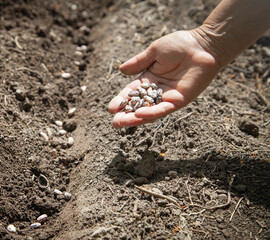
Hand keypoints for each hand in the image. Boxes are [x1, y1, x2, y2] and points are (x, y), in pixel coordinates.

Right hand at [108, 30, 222, 127]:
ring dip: (136, 119)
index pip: (132, 93)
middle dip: (126, 115)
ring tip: (122, 123)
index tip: (111, 108)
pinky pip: (163, 109)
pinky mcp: (180, 101)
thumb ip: (139, 62)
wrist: (203, 45)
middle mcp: (157, 91)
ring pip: (149, 112)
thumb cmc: (180, 44)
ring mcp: (168, 97)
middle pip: (138, 106)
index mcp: (149, 79)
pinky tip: (140, 115)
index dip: (121, 100)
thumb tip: (121, 70)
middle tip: (115, 123)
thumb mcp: (155, 52)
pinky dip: (152, 113)